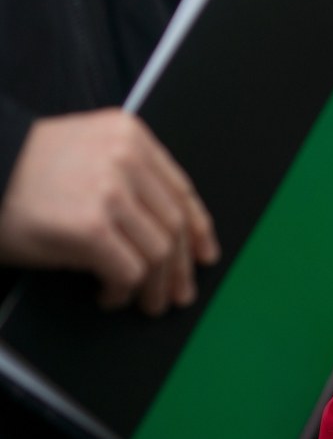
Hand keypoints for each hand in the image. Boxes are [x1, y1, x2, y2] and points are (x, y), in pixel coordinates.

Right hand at [0, 109, 218, 314]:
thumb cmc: (22, 173)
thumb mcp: (87, 153)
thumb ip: (131, 178)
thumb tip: (176, 232)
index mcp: (130, 136)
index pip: (180, 190)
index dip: (198, 230)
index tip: (204, 255)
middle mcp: (126, 158)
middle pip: (174, 226)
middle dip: (179, 269)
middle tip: (176, 295)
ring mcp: (110, 192)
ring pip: (159, 253)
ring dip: (153, 287)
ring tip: (144, 303)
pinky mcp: (92, 227)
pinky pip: (130, 272)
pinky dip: (124, 291)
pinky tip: (109, 295)